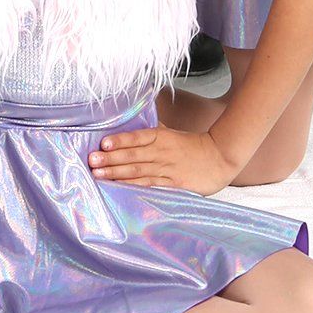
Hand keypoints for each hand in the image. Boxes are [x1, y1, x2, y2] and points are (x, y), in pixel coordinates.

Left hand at [89, 125, 237, 196]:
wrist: (220, 157)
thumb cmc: (192, 145)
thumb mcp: (171, 133)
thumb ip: (151, 132)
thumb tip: (131, 123)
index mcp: (160, 137)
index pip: (136, 137)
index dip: (119, 140)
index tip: (102, 143)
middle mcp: (161, 152)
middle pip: (133, 155)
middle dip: (110, 159)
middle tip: (91, 161)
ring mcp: (167, 169)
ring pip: (138, 171)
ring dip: (117, 173)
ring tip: (98, 175)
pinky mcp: (174, 184)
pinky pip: (151, 186)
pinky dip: (135, 187)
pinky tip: (121, 189)